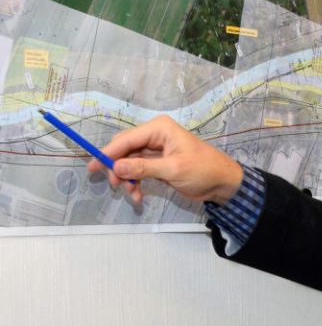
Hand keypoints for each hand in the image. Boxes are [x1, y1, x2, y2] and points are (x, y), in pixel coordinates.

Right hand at [87, 115, 243, 205]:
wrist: (223, 183)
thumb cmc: (203, 170)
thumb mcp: (173, 169)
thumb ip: (144, 168)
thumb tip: (116, 167)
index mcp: (159, 129)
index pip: (126, 139)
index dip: (108, 152)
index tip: (94, 166)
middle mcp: (155, 135)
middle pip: (124, 150)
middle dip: (118, 168)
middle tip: (115, 185)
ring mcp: (155, 150)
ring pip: (129, 163)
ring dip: (127, 179)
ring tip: (133, 194)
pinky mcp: (158, 163)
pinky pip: (138, 171)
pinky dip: (136, 183)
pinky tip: (138, 196)